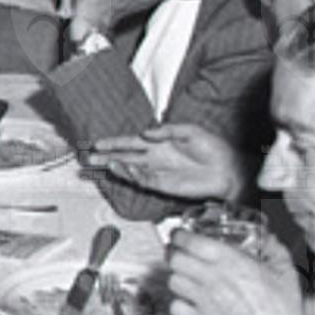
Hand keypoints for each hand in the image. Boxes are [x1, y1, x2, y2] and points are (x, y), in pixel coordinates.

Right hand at [85, 123, 245, 201]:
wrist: (227, 169)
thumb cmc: (212, 148)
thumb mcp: (190, 130)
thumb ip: (167, 130)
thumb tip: (145, 132)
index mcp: (159, 142)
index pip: (130, 142)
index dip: (113, 143)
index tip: (97, 144)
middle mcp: (154, 157)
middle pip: (124, 156)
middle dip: (105, 157)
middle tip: (87, 159)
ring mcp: (158, 171)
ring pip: (130, 169)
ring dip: (115, 166)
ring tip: (101, 163)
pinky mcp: (164, 184)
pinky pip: (143, 180)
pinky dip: (131, 175)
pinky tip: (122, 169)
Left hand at [166, 234, 314, 314]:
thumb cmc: (282, 307)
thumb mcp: (284, 269)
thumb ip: (274, 248)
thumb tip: (269, 239)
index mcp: (228, 260)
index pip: (188, 241)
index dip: (178, 236)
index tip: (178, 235)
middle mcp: (211, 277)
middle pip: (174, 260)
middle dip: (174, 255)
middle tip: (178, 255)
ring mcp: (203, 300)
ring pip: (173, 282)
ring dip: (177, 278)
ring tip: (184, 278)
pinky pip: (176, 308)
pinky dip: (178, 304)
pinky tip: (187, 303)